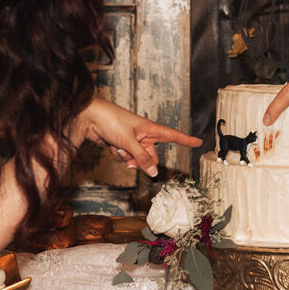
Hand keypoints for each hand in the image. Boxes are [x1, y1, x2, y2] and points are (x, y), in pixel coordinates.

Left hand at [77, 99, 200, 176]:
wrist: (89, 117)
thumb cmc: (111, 120)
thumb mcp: (129, 141)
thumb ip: (142, 157)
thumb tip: (153, 172)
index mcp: (150, 129)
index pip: (172, 136)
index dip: (186, 140)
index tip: (198, 142)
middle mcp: (143, 135)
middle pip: (150, 156)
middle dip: (141, 160)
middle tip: (130, 157)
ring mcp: (132, 140)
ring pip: (135, 159)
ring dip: (125, 157)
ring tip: (116, 145)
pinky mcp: (121, 144)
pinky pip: (124, 157)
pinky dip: (117, 154)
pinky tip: (110, 144)